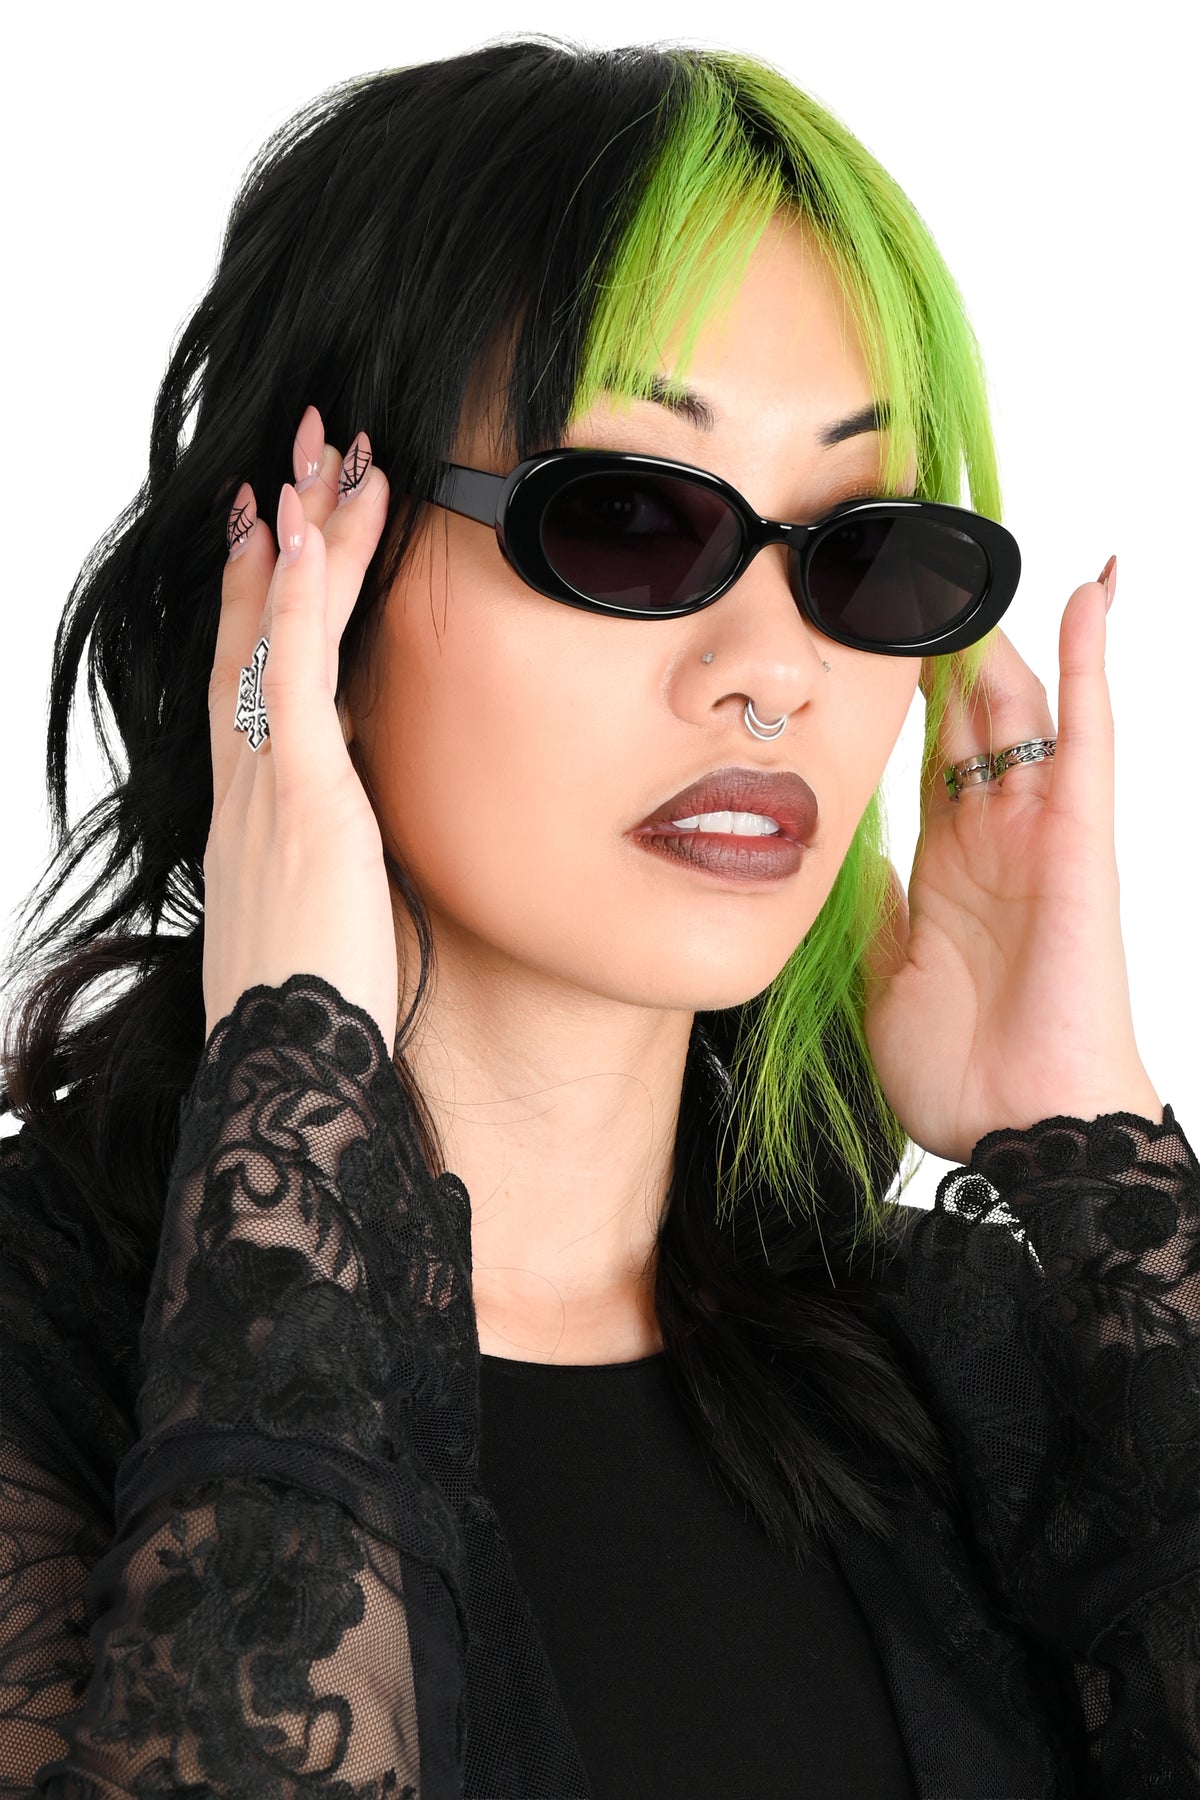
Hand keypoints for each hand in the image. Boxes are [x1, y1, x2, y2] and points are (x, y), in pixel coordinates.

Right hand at [202, 406, 397, 1054]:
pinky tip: (303, 534)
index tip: (269, 529)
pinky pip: (289, 682)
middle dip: (278, 538)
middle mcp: (248, 786)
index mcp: (255, 813)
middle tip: (300, 454)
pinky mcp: (302, 804)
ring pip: (274, 635)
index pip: (251, 679)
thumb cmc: (314, 1017)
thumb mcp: (325, 923)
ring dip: (303, 538)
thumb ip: (338, 863)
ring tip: (326, 452)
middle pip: (251, 632)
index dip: (255, 597)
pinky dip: (291, 603)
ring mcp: (268, 790)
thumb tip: (364, 842)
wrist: (290, 1081)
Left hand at [862, 563, 1161, 1166]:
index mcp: (946, 860)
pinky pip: (1089, 733)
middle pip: (966, 710)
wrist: (1020, 1125)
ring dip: (996, 631)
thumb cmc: (961, 1064)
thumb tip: (831, 850)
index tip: (862, 623)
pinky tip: (1088, 591)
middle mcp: (994, 831)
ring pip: (1020, 704)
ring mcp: (1039, 828)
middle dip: (939, 638)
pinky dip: (1090, 661)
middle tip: (905, 559)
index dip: (896, 687)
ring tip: (969, 550)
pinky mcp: (1081, 836)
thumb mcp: (881, 968)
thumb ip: (867, 901)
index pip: (922, 750)